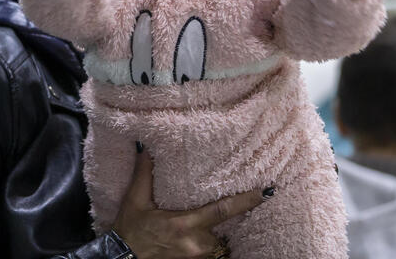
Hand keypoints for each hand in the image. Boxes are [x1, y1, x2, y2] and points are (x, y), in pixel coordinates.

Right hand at [112, 145, 271, 258]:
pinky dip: (205, 242)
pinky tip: (193, 236)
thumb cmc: (129, 230)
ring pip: (215, 240)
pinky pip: (208, 251)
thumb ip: (144, 174)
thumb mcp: (134, 201)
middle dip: (223, 216)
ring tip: (199, 222)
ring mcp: (196, 256)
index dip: (245, 201)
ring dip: (211, 230)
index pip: (222, 210)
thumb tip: (146, 147)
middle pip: (222, 226)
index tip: (266, 192)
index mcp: (183, 224)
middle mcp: (195, 243)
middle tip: (231, 202)